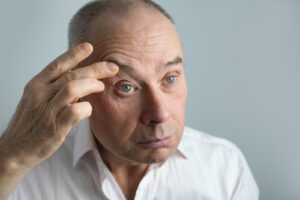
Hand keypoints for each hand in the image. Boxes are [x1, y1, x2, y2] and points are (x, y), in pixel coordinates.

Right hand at [0, 42, 117, 169]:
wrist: (14, 149)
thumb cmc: (30, 123)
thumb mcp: (36, 100)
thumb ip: (55, 89)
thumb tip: (81, 80)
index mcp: (36, 85)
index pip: (57, 65)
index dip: (74, 54)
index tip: (89, 47)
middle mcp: (40, 94)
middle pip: (71, 75)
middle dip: (95, 69)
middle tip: (112, 67)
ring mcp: (47, 111)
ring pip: (72, 88)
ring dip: (91, 85)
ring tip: (101, 86)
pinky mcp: (54, 128)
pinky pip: (75, 111)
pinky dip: (86, 107)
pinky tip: (88, 109)